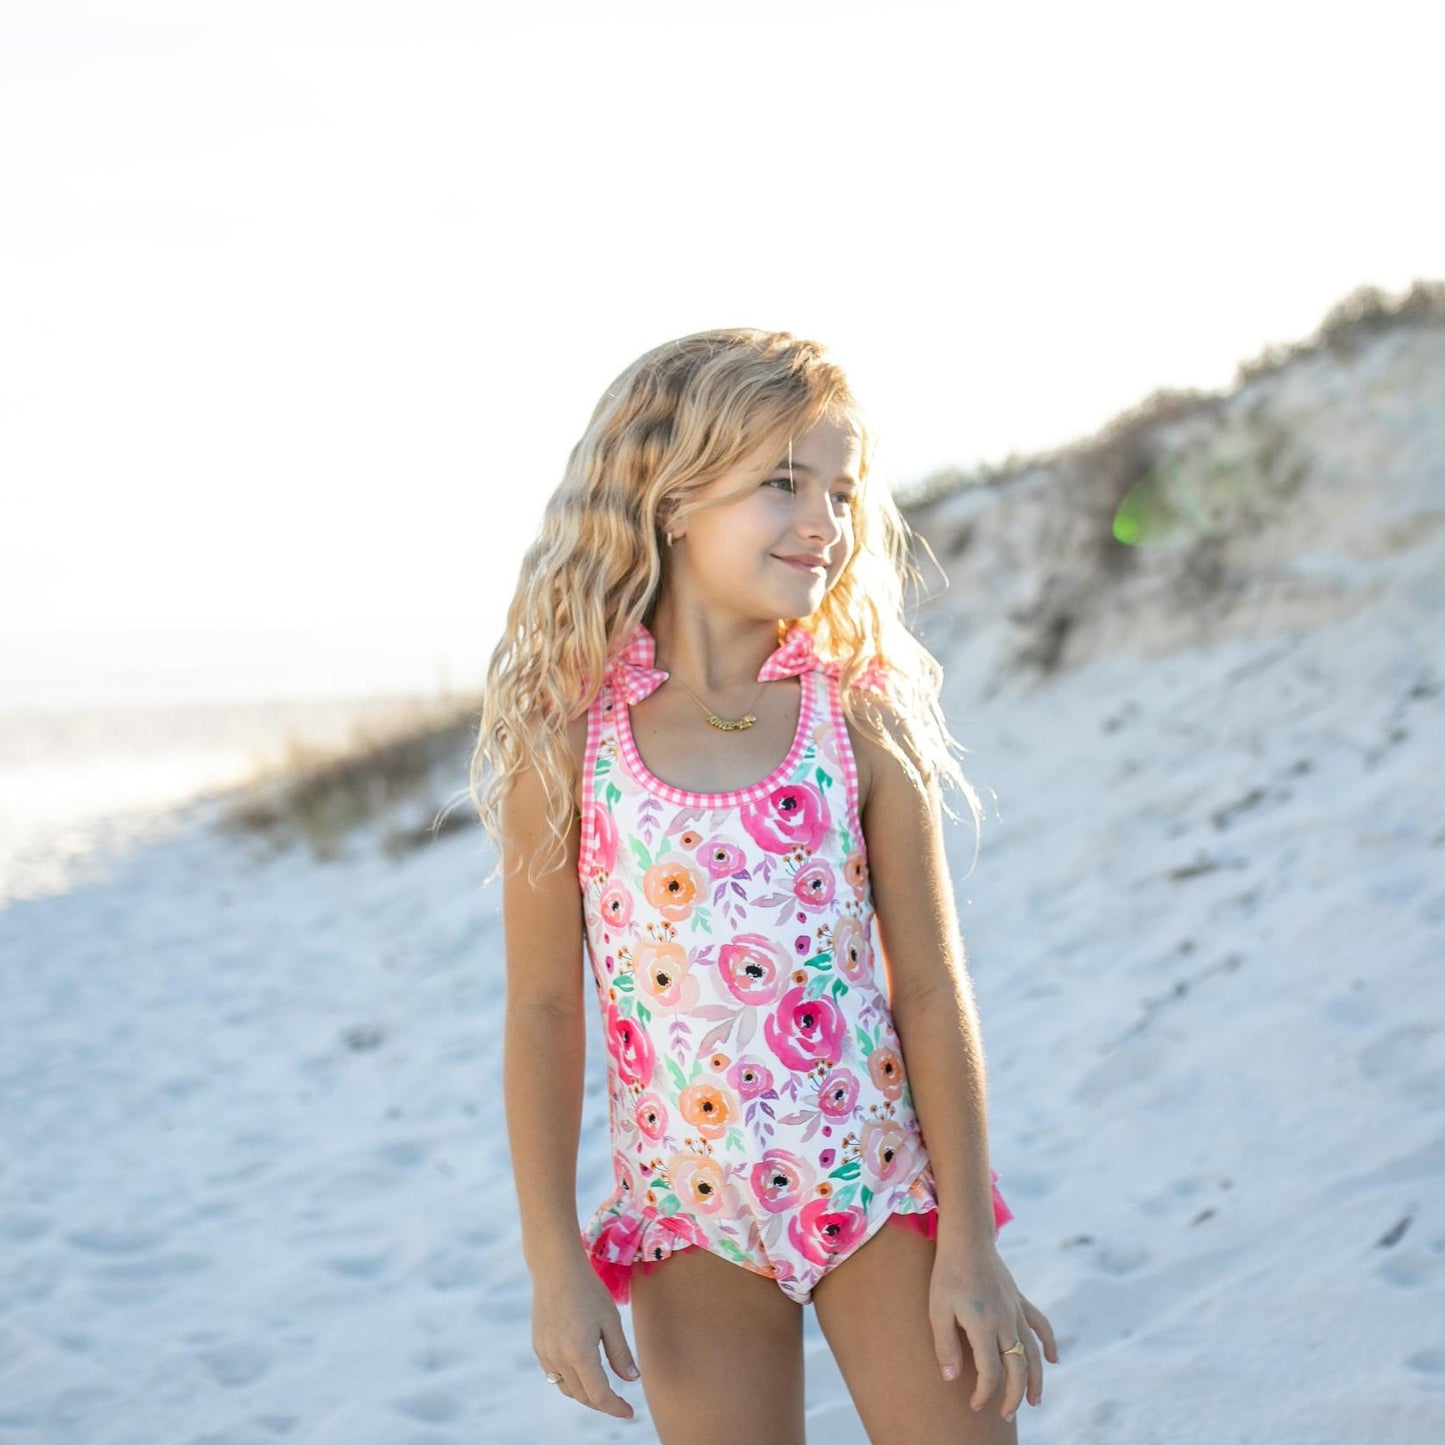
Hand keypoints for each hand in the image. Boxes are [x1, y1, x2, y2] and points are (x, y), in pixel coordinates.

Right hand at [531, 1253, 640, 1418]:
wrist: (556, 1269)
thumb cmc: (588, 1290)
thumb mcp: (611, 1320)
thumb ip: (621, 1353)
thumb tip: (632, 1380)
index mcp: (580, 1353)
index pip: (599, 1395)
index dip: (615, 1408)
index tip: (629, 1412)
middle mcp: (559, 1359)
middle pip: (583, 1396)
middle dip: (602, 1402)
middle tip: (621, 1400)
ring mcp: (545, 1354)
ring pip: (567, 1389)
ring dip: (585, 1393)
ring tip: (603, 1387)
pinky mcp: (538, 1347)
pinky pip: (555, 1375)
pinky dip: (570, 1380)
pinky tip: (582, 1370)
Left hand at [928, 1240, 1057, 1420]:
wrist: (966, 1239)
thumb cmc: (947, 1274)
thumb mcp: (937, 1309)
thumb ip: (945, 1345)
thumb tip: (951, 1378)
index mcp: (983, 1325)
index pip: (990, 1372)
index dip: (984, 1394)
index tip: (975, 1406)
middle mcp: (1006, 1321)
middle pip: (1017, 1368)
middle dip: (1014, 1396)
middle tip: (1005, 1415)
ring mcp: (1016, 1310)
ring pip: (1032, 1352)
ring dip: (1036, 1379)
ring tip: (1035, 1402)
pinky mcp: (1019, 1300)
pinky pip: (1041, 1324)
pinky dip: (1048, 1343)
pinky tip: (1052, 1359)